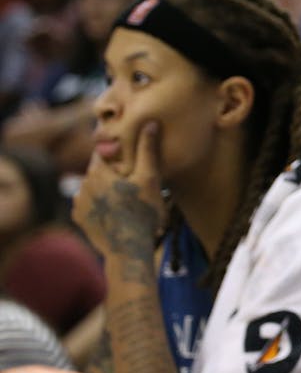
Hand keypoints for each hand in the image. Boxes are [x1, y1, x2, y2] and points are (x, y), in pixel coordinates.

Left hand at [73, 121, 162, 262]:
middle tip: (134, 183)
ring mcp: (78, 203)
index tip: (131, 160)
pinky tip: (115, 212)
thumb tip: (150, 123)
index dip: (118, 153)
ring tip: (126, 200)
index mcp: (98, 171)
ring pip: (93, 188)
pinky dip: (99, 205)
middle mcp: (82, 184)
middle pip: (99, 170)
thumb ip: (147, 150)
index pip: (104, 151)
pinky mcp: (79, 219)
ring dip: (106, 190)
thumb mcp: (149, 179)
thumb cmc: (142, 213)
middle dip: (113, 173)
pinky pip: (89, 205)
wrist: (127, 250)